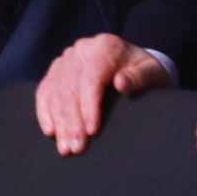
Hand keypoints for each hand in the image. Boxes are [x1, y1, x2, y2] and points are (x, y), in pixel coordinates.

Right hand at [34, 33, 170, 154]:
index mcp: (105, 47)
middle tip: (76, 148)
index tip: (92, 132)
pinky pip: (45, 90)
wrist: (134, 63)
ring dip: (59, 122)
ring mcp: (67, 58)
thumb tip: (121, 83)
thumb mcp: (152, 72)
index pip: (91, 78)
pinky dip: (45, 111)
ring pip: (55, 91)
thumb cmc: (145, 71)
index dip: (89, 106)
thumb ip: (140, 77)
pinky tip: (50, 131)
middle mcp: (82, 49)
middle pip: (70, 87)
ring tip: (65, 148)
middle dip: (72, 121)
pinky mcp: (57, 69)